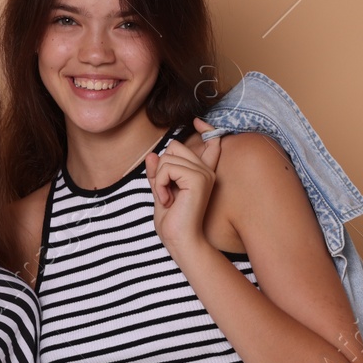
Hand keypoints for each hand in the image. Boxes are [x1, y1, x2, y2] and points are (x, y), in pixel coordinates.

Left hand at [144, 117, 222, 257]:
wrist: (180, 241)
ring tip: (167, 199)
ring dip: (159, 179)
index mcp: (202, 173)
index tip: (199, 121)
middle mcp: (206, 171)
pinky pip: (167, 167)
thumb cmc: (172, 223)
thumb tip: (152, 154)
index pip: (211, 144)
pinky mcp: (198, 178)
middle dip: (161, 168)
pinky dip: (160, 184)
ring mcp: (203, 173)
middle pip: (174, 146)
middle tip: (165, 192)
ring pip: (168, 157)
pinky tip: (167, 200)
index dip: (208, 130)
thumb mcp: (161, 192)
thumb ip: (158, 174)